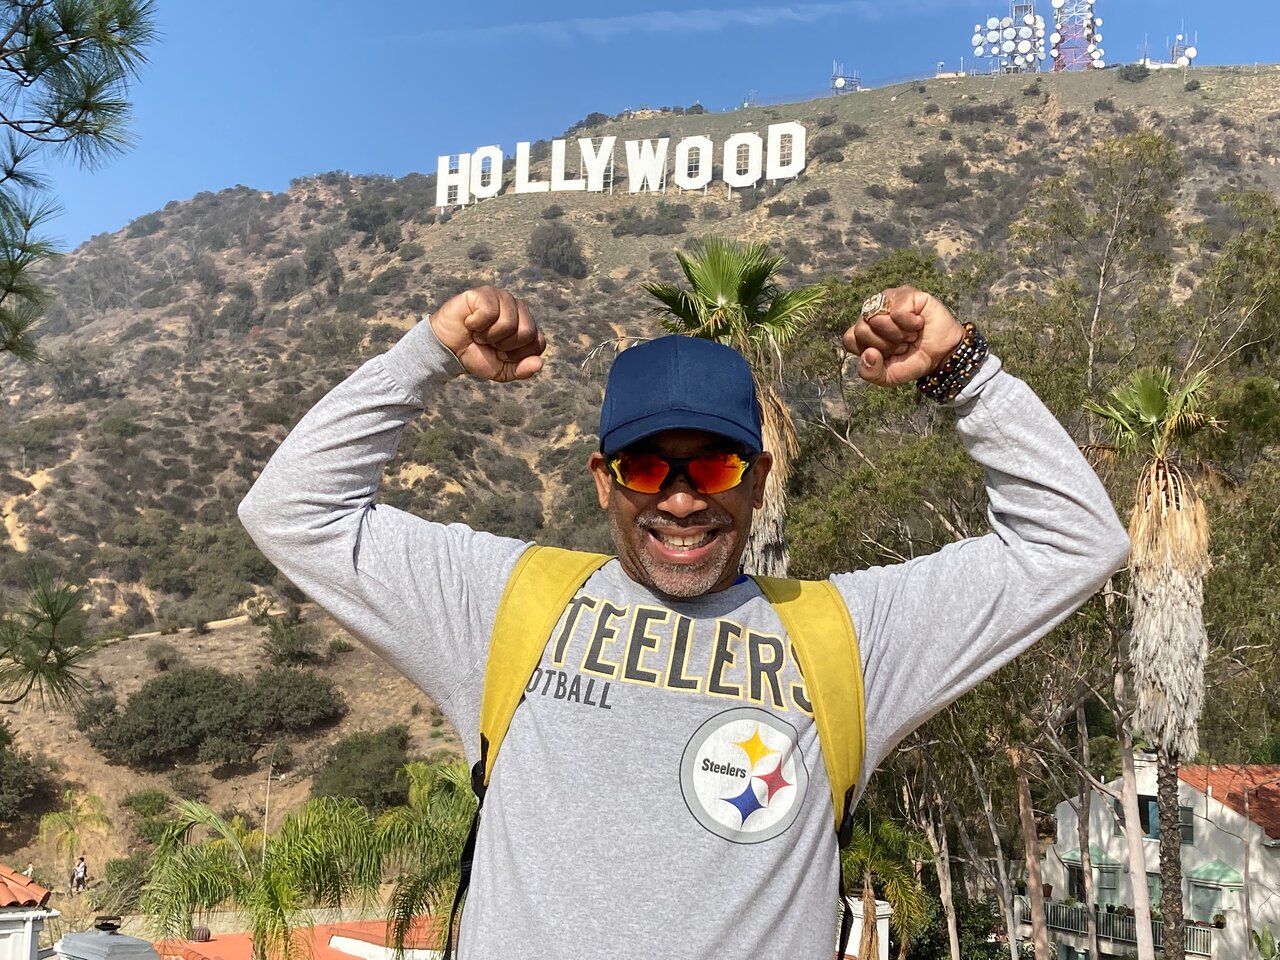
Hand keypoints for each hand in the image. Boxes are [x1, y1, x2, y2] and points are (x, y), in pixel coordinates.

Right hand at [429, 286, 545, 381]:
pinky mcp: (486, 292)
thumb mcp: (501, 370)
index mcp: (527, 326)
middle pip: (527, 333)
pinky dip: (476, 324)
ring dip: (489, 335)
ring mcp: (504, 298)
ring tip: (479, 332)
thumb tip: (539, 363)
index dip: (517, 356)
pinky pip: (489, 312)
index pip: (538, 344)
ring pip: (509, 323)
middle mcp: (519, 309)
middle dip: (504, 345)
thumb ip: (522, 370)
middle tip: (489, 341)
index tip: (501, 353)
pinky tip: (470, 321)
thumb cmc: (475, 355)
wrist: (447, 348)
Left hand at [842, 285, 964, 386]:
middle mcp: (873, 312)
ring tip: (910, 335)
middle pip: (861, 329)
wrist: (942, 355)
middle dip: (885, 344)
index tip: (887, 355)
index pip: (850, 339)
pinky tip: (918, 323)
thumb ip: (870, 372)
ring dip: (898, 335)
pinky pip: (897, 311)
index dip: (868, 351)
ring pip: (876, 318)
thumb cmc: (914, 360)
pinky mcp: (906, 294)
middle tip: (902, 344)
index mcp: (864, 331)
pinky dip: (909, 324)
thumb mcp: (888, 376)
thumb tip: (869, 353)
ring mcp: (888, 300)